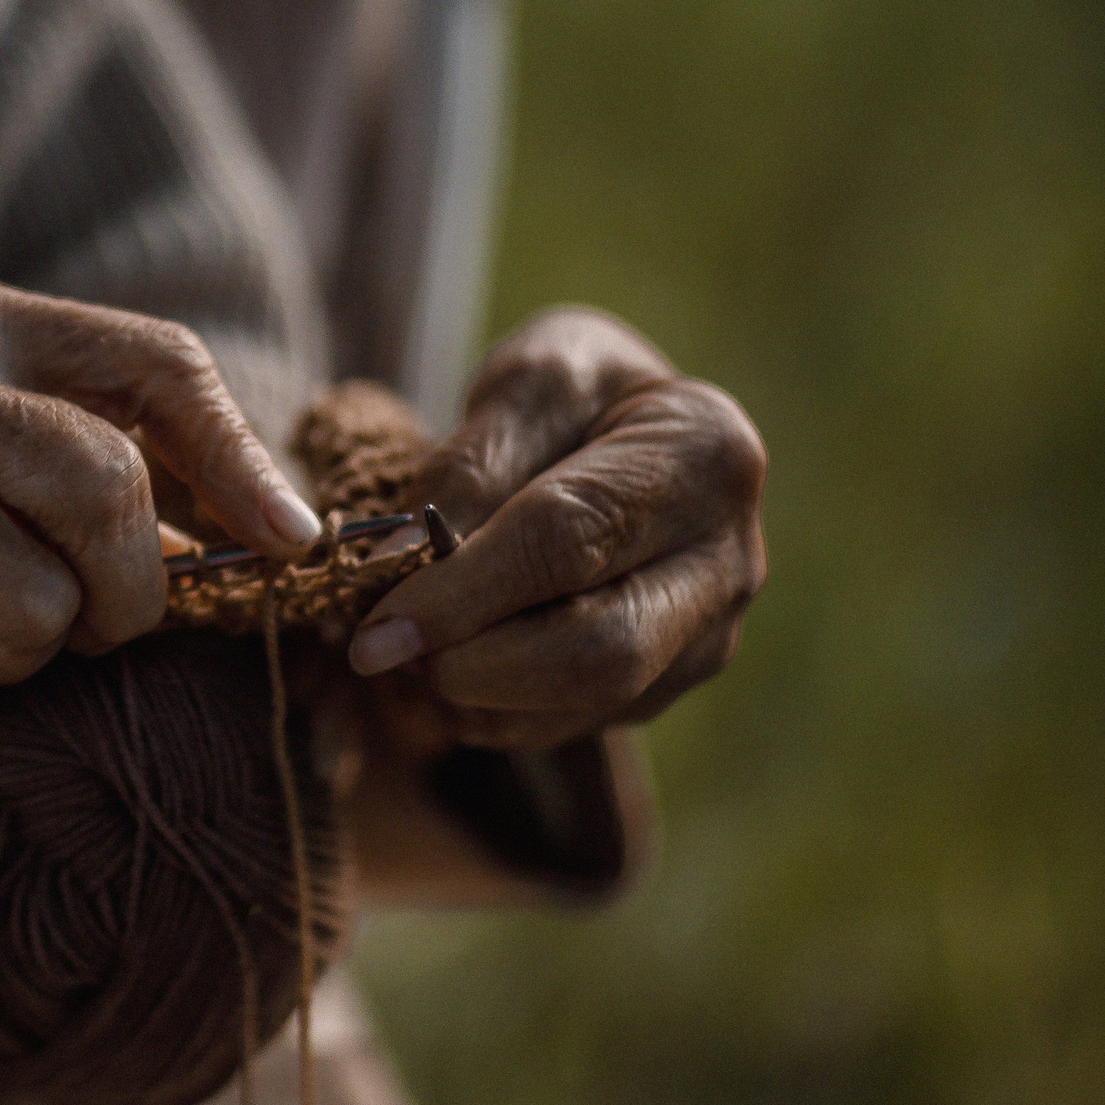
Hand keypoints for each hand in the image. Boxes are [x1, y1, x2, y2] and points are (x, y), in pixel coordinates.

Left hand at [348, 307, 765, 750]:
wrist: (626, 432)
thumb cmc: (574, 395)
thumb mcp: (527, 380)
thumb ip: (471, 463)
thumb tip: (405, 558)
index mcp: (706, 456)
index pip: (571, 539)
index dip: (464, 590)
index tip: (377, 625)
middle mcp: (728, 559)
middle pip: (601, 651)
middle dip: (476, 663)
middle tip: (385, 648)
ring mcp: (707, 633)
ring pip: (584, 702)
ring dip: (475, 693)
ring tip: (410, 644)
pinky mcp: (669, 684)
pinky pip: (570, 723)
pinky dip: (491, 709)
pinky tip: (449, 661)